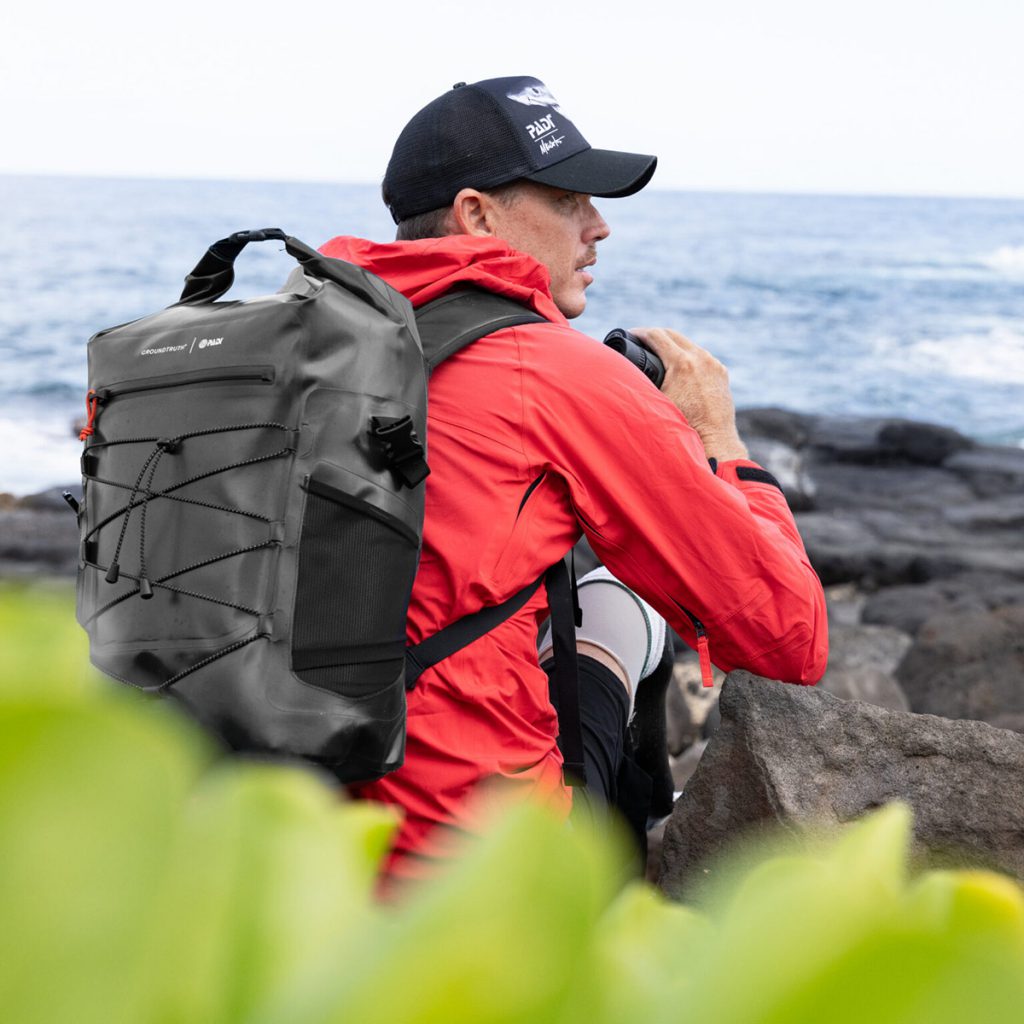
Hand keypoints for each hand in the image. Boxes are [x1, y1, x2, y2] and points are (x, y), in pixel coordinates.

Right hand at [630, 327, 748, 461]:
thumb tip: (621, 379)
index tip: (630, 334)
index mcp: (682, 363)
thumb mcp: (655, 404)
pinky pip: (702, 356)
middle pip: (673, 335)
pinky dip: (688, 356)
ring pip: (689, 344)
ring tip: (659, 351)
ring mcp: (714, 364)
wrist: (714, 440)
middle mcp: (701, 359)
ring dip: (673, 344)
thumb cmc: (682, 426)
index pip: (657, 336)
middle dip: (655, 334)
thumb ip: (641, 387)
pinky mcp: (721, 372)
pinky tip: (680, 364)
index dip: (640, 332)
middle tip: (640, 339)